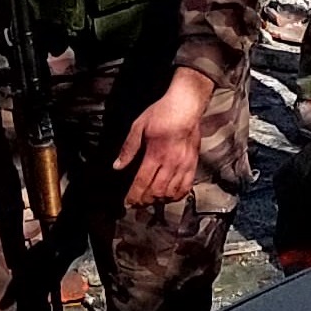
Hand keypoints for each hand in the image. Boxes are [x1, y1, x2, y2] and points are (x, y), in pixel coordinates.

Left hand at [112, 66, 211, 204]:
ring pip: (171, 193)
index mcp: (155, 154)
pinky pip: (186, 187)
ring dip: (159, 200)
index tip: (128, 203)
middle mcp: (171, 163)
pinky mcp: (193, 164)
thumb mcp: (138, 126)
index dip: (134, 195)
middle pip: (157, 191)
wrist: (186, 106)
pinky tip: (169, 196)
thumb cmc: (161, 114)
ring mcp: (184, 165)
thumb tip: (117, 166)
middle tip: (137, 203)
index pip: (142, 182)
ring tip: (151, 200)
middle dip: (145, 201)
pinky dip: (176, 196)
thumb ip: (128, 148)